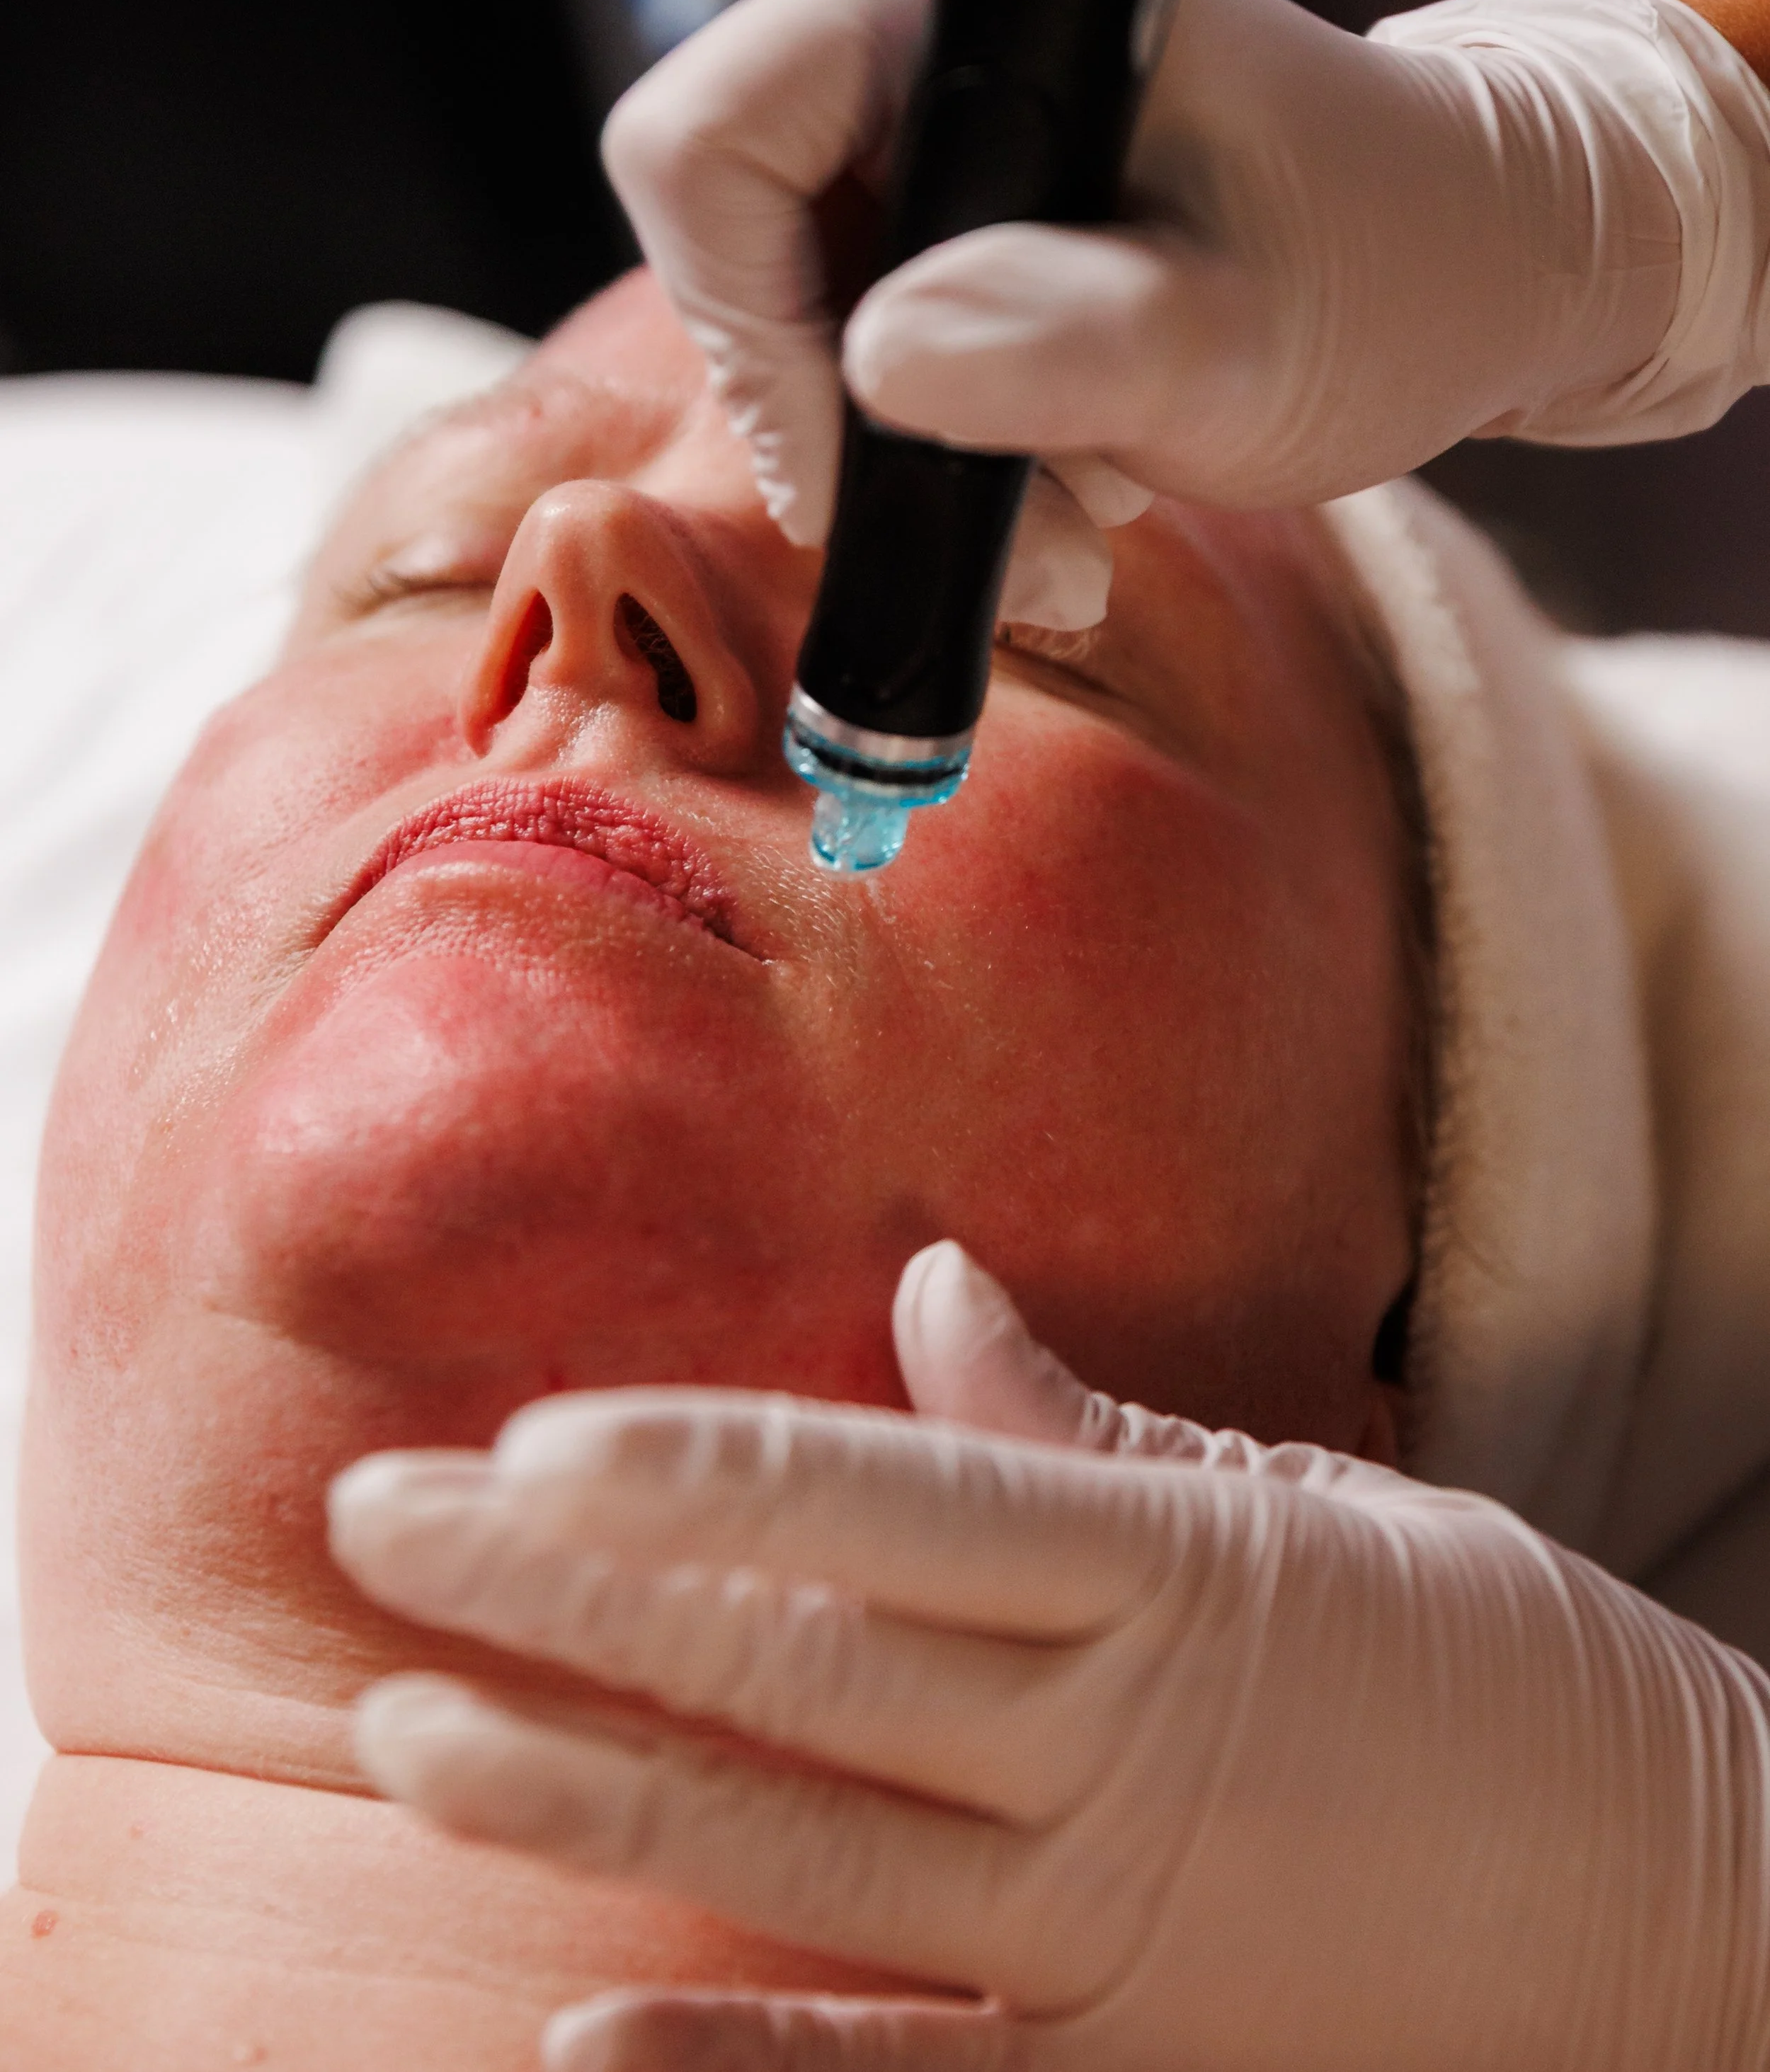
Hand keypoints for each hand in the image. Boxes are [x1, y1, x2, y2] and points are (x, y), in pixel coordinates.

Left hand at [329, 1244, 1769, 2071]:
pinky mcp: (1123, 2070)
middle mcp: (1112, 1761)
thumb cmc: (1507, 1673)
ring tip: (400, 1728)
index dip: (708, 1475)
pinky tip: (569, 2032)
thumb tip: (934, 1289)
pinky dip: (734, 2069)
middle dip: (566, 1595)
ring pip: (798, 1859)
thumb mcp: (1324, 1514)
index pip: (890, 1513)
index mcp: (1166, 1585)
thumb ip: (1098, 1431)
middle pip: (793, 1671)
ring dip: (585, 1795)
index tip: (535, 1432)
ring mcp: (1108, 1940)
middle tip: (375, 1524)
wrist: (1691, 1921)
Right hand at [603, 0, 1769, 626]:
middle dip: (850, 421)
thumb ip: (1071, 343)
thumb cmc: (1386, 273)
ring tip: (1080, 528)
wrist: (1471, 256)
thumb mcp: (1241, 339)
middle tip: (1027, 549)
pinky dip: (940, 419)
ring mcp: (921, 84)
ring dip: (909, 445)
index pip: (709, 145)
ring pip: (793, 294)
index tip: (856, 488)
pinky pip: (856, 305)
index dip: (744, 336)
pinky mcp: (941, 162)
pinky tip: (1068, 467)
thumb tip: (878, 358)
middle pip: (735, 234)